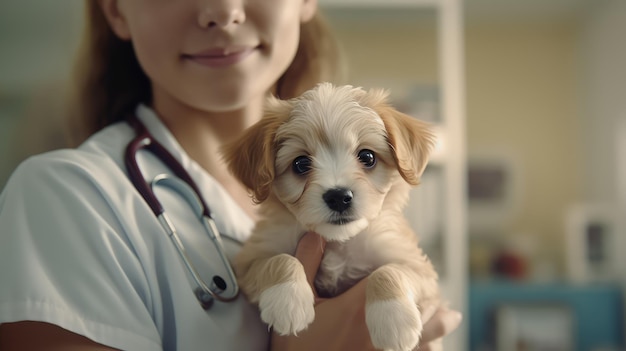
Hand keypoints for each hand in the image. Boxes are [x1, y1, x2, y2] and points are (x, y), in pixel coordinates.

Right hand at [270, 232, 461, 350]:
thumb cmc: (296, 345)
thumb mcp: (297, 303)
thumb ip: (307, 266)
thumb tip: (316, 234)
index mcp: (357, 309)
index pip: (392, 285)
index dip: (406, 277)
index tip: (419, 271)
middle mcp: (377, 332)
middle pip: (414, 311)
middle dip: (427, 300)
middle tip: (440, 292)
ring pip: (419, 337)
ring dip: (435, 325)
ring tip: (450, 316)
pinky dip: (425, 348)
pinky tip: (433, 346)